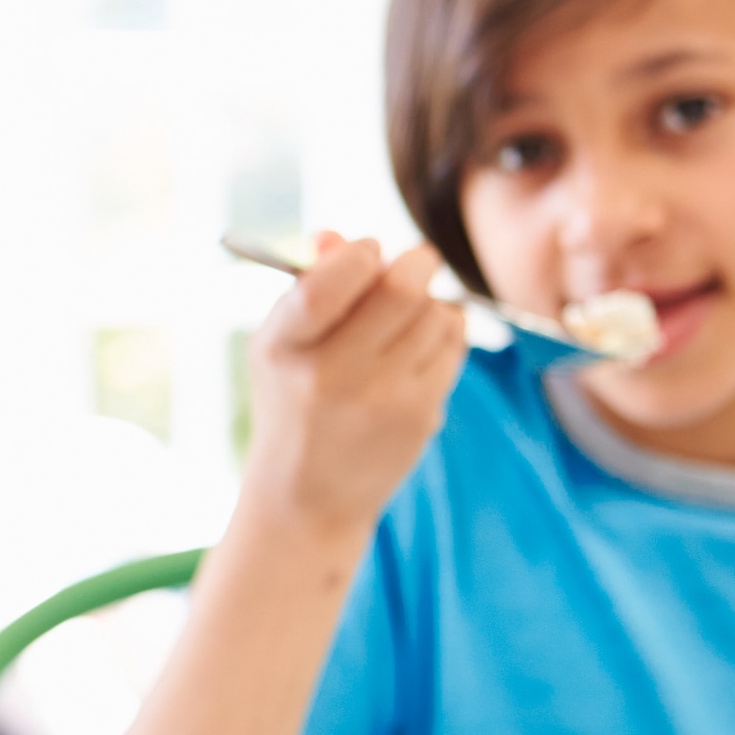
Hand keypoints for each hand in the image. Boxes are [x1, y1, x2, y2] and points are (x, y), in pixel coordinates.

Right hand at [240, 233, 469, 538]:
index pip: (329, 282)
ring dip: (432, 301)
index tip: (367, 252)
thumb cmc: (294, 402)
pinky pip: (454, 344)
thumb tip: (339, 238)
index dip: (359, 254)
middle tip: (414, 262)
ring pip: (438, 312)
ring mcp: (382, 399)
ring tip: (409, 316)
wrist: (308, 497)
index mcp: (285, 348)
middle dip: (416, 261)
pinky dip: (445, 332)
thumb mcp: (280, 345)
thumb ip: (308, 286)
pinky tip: (420, 347)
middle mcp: (332, 375)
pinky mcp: (420, 415)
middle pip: (402, 289)